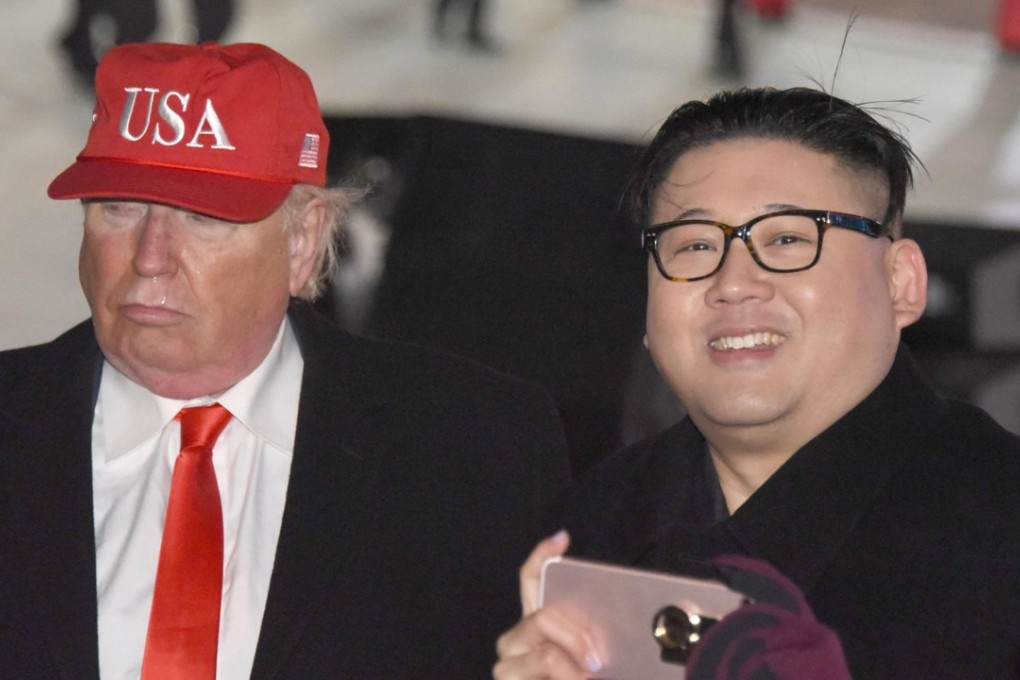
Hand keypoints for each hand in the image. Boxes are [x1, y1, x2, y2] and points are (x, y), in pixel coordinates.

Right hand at [492, 531, 603, 678]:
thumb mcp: (592, 665)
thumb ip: (594, 645)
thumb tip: (607, 638)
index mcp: (537, 628)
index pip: (530, 579)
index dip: (542, 555)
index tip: (562, 538)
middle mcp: (516, 644)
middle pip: (541, 617)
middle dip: (575, 635)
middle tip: (599, 660)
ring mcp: (509, 669)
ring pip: (544, 654)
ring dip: (572, 670)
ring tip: (591, 679)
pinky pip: (542, 668)